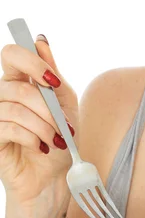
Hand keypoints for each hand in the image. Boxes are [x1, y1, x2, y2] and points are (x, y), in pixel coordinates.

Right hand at [0, 36, 78, 203]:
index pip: (11, 55)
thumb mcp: (65, 104)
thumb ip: (52, 74)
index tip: (53, 81)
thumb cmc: (60, 139)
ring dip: (44, 126)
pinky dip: (33, 137)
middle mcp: (3, 95)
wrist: (55, 178)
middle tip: (62, 125)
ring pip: (16, 108)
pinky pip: (8, 127)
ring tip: (55, 140)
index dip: (32, 62)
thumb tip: (40, 40)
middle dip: (46, 107)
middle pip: (16, 86)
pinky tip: (41, 147)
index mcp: (20, 82)